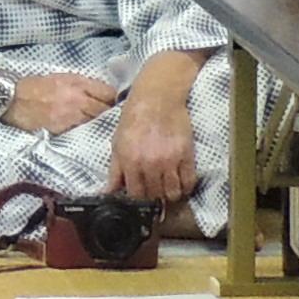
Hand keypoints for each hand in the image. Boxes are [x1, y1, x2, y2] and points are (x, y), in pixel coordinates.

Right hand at [3, 70, 117, 134]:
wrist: (12, 99)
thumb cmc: (35, 87)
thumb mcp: (60, 78)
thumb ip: (82, 85)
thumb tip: (101, 94)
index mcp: (77, 83)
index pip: (107, 92)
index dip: (114, 99)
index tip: (115, 104)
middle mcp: (77, 98)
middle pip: (105, 109)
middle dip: (109, 114)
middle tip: (111, 119)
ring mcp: (70, 116)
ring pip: (95, 123)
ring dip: (100, 125)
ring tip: (101, 128)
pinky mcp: (62, 130)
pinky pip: (81, 132)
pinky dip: (86, 133)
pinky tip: (87, 135)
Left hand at [109, 84, 199, 207]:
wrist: (157, 97)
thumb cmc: (133, 119)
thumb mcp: (117, 144)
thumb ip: (115, 171)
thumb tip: (109, 192)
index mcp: (130, 162)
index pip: (135, 195)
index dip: (139, 201)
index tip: (142, 200)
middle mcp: (150, 164)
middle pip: (155, 196)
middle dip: (155, 199)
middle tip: (157, 195)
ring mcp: (170, 161)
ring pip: (173, 193)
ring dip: (171, 196)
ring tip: (169, 190)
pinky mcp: (187, 155)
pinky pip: (189, 182)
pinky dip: (186, 187)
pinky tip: (182, 183)